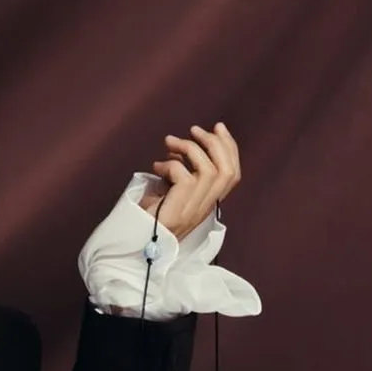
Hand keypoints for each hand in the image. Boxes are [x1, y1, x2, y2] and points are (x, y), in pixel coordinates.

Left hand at [139, 122, 240, 239]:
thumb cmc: (150, 217)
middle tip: (194, 130)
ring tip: (170, 142)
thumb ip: (182, 175)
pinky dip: (170, 164)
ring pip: (209, 169)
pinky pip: (183, 175)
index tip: (219, 128)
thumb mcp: (171, 193)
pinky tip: (156, 167)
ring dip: (190, 149)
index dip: (230, 148)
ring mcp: (195, 207)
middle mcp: (206, 205)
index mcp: (208, 202)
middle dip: (215, 143)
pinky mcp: (180, 207)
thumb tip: (180, 149)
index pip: (232, 173)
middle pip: (227, 170)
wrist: (139, 242)